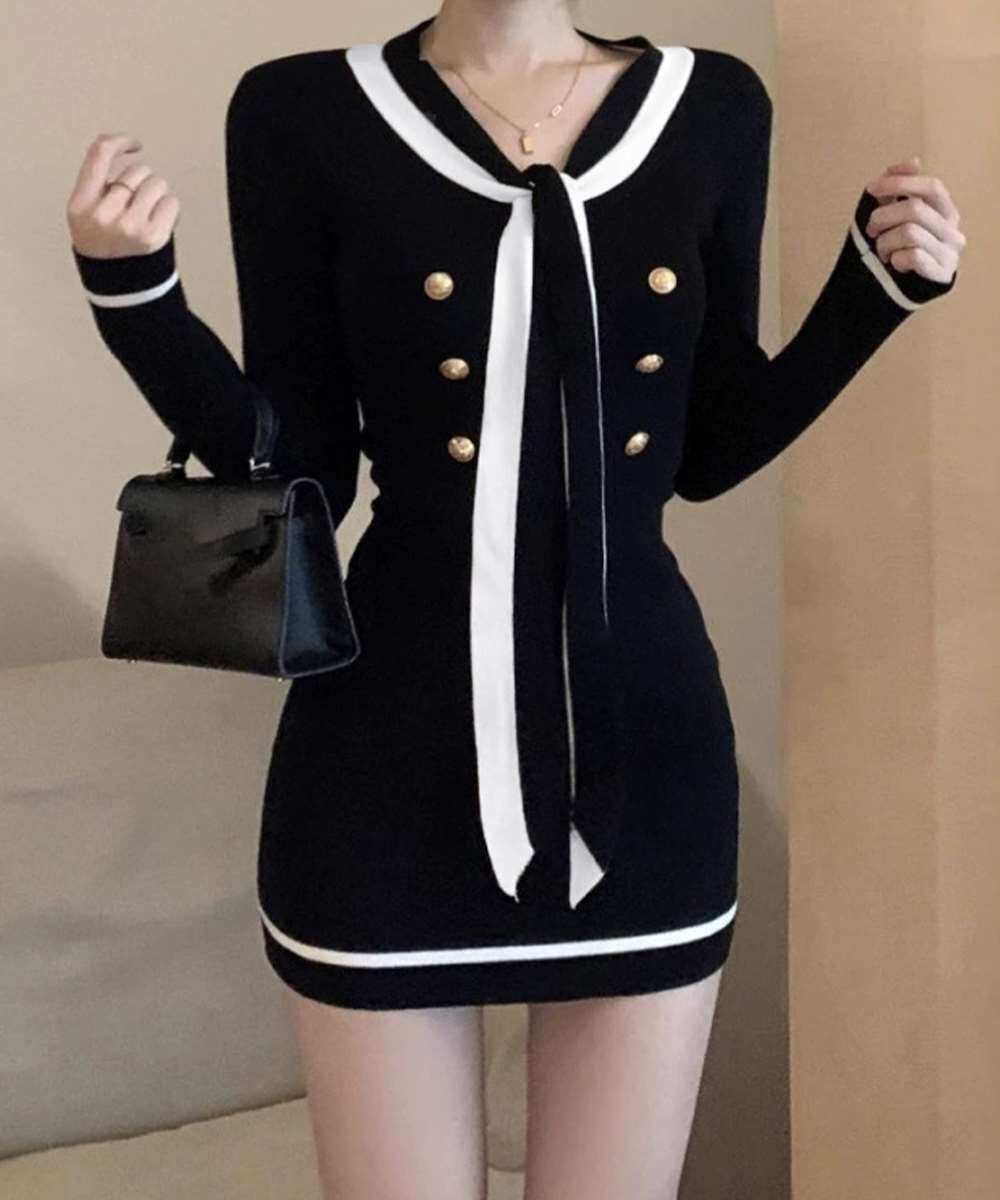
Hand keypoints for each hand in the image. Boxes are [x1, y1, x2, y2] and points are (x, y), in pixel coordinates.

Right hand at [66, 132, 180, 258]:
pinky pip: (171, 202)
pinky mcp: (152, 237)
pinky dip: (169, 209)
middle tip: (136, 205)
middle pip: (136, 171)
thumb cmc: (106, 245)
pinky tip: (159, 223)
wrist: (119, 286)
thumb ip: (97, 184)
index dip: (119, 141)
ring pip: (156, 183)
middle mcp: (103, 214)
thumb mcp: (87, 213)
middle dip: (141, 182)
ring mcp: (128, 226)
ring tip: (147, 214)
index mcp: (81, 204)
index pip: (99, 154)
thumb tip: (119, 146)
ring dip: (156, 195)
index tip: (134, 144)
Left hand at [863, 155, 964, 285]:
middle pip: (914, 209)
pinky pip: (913, 257)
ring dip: (885, 243)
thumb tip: (913, 161)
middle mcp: (952, 229)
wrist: (889, 289)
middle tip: (870, 230)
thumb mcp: (888, 214)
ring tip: (882, 251)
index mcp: (944, 210)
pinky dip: (895, 259)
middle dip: (882, 217)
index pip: (931, 187)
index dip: (900, 184)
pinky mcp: (942, 274)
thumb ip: (898, 188)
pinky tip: (894, 264)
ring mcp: (950, 252)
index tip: (872, 188)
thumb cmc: (890, 247)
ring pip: (909, 233)